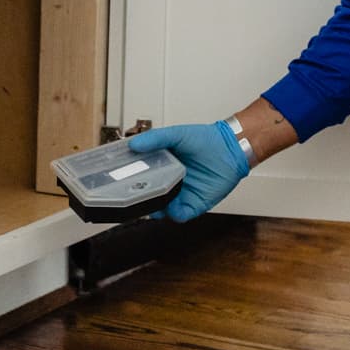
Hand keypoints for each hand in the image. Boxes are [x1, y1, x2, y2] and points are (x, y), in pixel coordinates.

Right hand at [129, 120, 248, 221]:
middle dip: (139, 201)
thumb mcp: (176, 134)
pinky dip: (173, 213)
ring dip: (154, 209)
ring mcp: (181, 195)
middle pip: (149, 198)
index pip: (141, 179)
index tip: (119, 185)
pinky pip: (180, 215)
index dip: (130, 184)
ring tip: (149, 203)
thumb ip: (155, 138)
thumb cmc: (205, 140)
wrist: (230, 148)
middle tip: (130, 199)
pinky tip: (170, 206)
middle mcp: (170, 183)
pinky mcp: (194, 204)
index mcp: (162, 168)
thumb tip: (133, 145)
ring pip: (162, 209)